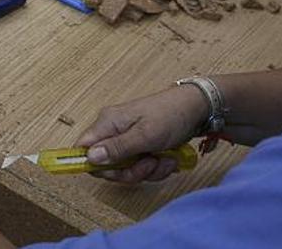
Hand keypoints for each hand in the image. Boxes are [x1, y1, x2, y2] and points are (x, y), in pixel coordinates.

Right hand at [75, 85, 207, 183]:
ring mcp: (127, 140)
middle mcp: (114, 131)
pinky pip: (140, 167)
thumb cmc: (171, 115)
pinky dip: (156, 168)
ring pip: (125, 170)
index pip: (83, 149)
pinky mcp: (140, 147)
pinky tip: (168, 158)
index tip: (114, 172)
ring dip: (147, 171)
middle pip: (106, 165)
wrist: (197, 108)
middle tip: (149, 163)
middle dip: (130, 172)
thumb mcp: (145, 135)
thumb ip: (117, 148)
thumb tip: (90, 157)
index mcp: (108, 123)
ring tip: (163, 159)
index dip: (92, 165)